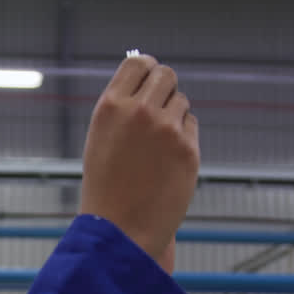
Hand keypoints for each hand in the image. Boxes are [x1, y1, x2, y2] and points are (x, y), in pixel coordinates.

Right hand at [79, 54, 198, 270]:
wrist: (120, 230)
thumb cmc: (106, 187)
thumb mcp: (102, 138)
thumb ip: (123, 106)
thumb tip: (149, 73)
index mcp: (110, 107)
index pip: (138, 63)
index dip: (147, 69)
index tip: (149, 79)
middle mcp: (139, 112)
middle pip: (166, 75)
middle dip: (165, 88)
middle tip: (158, 109)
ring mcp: (166, 130)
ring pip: (181, 102)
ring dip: (173, 116)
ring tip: (156, 147)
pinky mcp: (188, 149)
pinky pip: (191, 126)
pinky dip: (183, 138)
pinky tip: (167, 161)